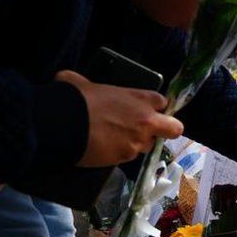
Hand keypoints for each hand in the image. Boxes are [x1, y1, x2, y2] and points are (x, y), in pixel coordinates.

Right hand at [56, 70, 182, 167]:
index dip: (155, 107)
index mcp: (141, 98)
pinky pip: (128, 156)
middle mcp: (146, 121)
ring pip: (147, 145)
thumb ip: (87, 83)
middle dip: (168, 130)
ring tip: (116, 140)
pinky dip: (119, 153)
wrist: (62, 125)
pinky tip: (104, 148)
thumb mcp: (81, 82)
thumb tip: (69, 80)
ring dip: (137, 143)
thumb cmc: (74, 99)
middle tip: (152, 131)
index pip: (163, 102)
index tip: (147, 110)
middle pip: (174, 128)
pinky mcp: (125, 157)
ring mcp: (138, 141)